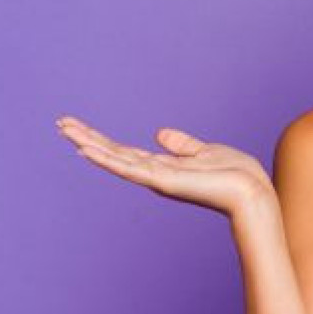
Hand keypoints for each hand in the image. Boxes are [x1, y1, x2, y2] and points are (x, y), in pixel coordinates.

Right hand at [55, 115, 274, 219]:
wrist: (252, 190)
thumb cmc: (235, 174)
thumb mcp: (204, 151)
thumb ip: (181, 145)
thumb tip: (160, 133)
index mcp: (164, 166)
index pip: (125, 151)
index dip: (101, 139)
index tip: (78, 126)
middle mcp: (155, 173)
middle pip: (114, 153)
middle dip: (87, 138)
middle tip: (60, 123)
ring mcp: (157, 178)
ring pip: (116, 159)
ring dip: (90, 144)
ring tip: (65, 130)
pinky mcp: (163, 181)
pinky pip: (129, 168)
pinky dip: (107, 159)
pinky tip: (87, 149)